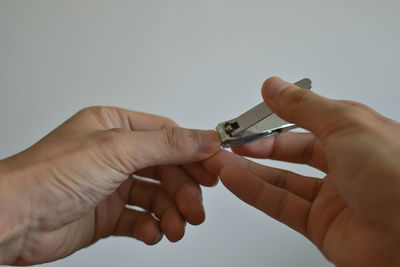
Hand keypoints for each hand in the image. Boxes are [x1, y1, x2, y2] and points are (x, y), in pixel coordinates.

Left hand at [0, 107, 219, 264]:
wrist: (12, 221)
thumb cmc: (48, 176)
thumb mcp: (116, 150)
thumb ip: (166, 145)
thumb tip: (205, 138)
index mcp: (115, 128)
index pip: (167, 137)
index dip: (194, 153)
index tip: (216, 168)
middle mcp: (115, 155)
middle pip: (166, 170)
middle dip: (184, 191)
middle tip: (196, 209)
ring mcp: (112, 185)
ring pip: (156, 197)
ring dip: (171, 213)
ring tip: (177, 228)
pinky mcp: (107, 214)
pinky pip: (141, 219)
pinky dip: (151, 227)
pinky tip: (152, 233)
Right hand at [204, 77, 399, 266]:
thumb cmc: (399, 176)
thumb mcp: (346, 125)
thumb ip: (303, 106)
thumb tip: (274, 86)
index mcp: (353, 135)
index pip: (304, 122)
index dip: (274, 119)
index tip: (247, 117)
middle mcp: (343, 166)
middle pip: (290, 152)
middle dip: (257, 145)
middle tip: (230, 141)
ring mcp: (331, 198)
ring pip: (280, 180)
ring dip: (248, 169)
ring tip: (221, 160)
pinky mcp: (321, 226)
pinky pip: (280, 205)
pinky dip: (254, 192)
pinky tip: (234, 179)